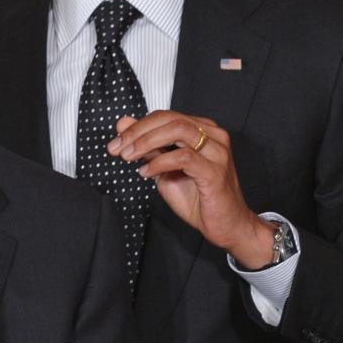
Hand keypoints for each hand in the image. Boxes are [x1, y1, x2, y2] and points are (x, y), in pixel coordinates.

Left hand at [108, 110, 274, 268]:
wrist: (227, 226)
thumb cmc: (198, 197)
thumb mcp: (164, 168)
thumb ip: (147, 146)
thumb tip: (123, 124)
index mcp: (202, 130)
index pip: (165, 116)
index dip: (136, 126)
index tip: (115, 143)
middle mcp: (213, 135)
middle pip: (169, 118)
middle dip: (137, 132)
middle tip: (117, 148)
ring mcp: (217, 152)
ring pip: (178, 130)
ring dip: (146, 142)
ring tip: (129, 157)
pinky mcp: (216, 171)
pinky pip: (184, 157)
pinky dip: (160, 162)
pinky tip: (146, 173)